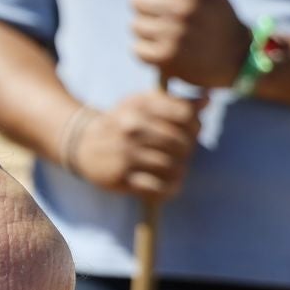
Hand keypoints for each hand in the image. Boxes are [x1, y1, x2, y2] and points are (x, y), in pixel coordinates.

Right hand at [70, 90, 205, 200]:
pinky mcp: (121, 177)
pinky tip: (167, 184)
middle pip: (182, 143)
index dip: (194, 126)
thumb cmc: (122, 123)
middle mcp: (132, 128)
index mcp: (139, 105)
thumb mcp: (143, 105)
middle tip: (179, 153)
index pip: (186, 116)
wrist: (81, 144)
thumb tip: (208, 100)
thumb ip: (176, 103)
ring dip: (179, 171)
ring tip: (174, 168)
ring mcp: (126, 153)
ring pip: (174, 167)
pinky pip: (159, 188)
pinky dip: (169, 189)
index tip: (188, 131)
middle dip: (187, 150)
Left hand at [130, 0, 247, 88]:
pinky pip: (137, 48)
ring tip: (166, 33)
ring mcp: (175, 35)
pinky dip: (146, 50)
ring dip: (147, 30)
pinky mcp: (167, 58)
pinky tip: (163, 49)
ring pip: (135, 25)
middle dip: (146, 6)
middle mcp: (184, 9)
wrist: (238, 59)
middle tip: (161, 14)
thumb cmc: (220, 19)